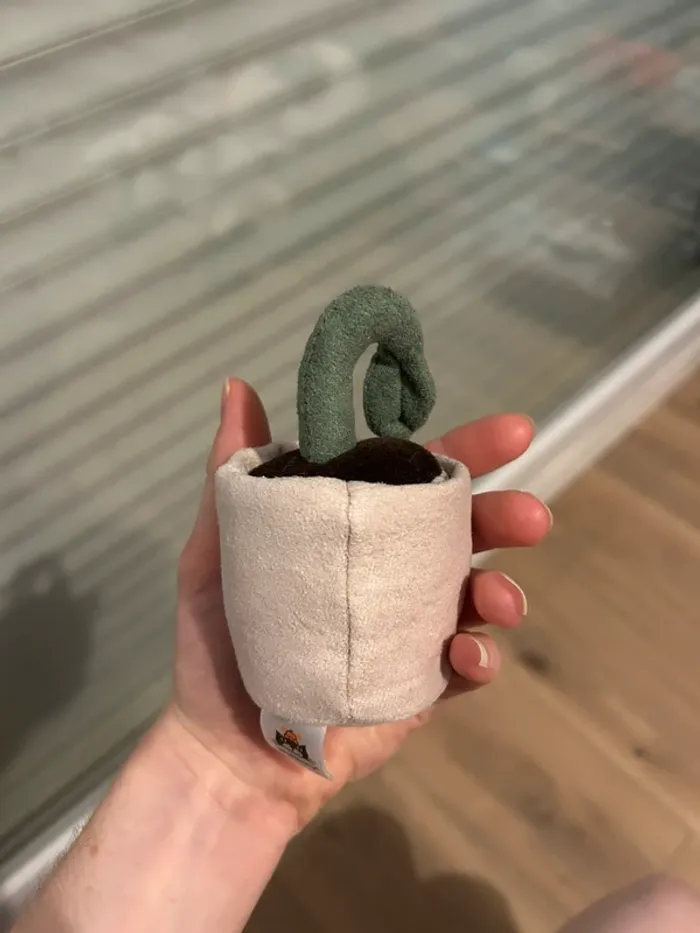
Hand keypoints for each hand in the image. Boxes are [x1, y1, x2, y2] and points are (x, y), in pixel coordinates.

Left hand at [170, 379, 550, 827]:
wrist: (224, 747)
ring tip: (495, 598)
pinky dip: (480, 659)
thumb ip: (231, 474)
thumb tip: (235, 385)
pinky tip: (466, 656)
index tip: (516, 431)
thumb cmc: (218, 641)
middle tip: (531, 515)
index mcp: (356, 529)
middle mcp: (393, 572)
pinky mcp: (422, 685)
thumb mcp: (215, 549)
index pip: (419, 476)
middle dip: (507, 516)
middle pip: (466, 531)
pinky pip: (468, 668)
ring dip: (502, 591)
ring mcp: (413, 629)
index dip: (469, 450)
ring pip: (479, 596)